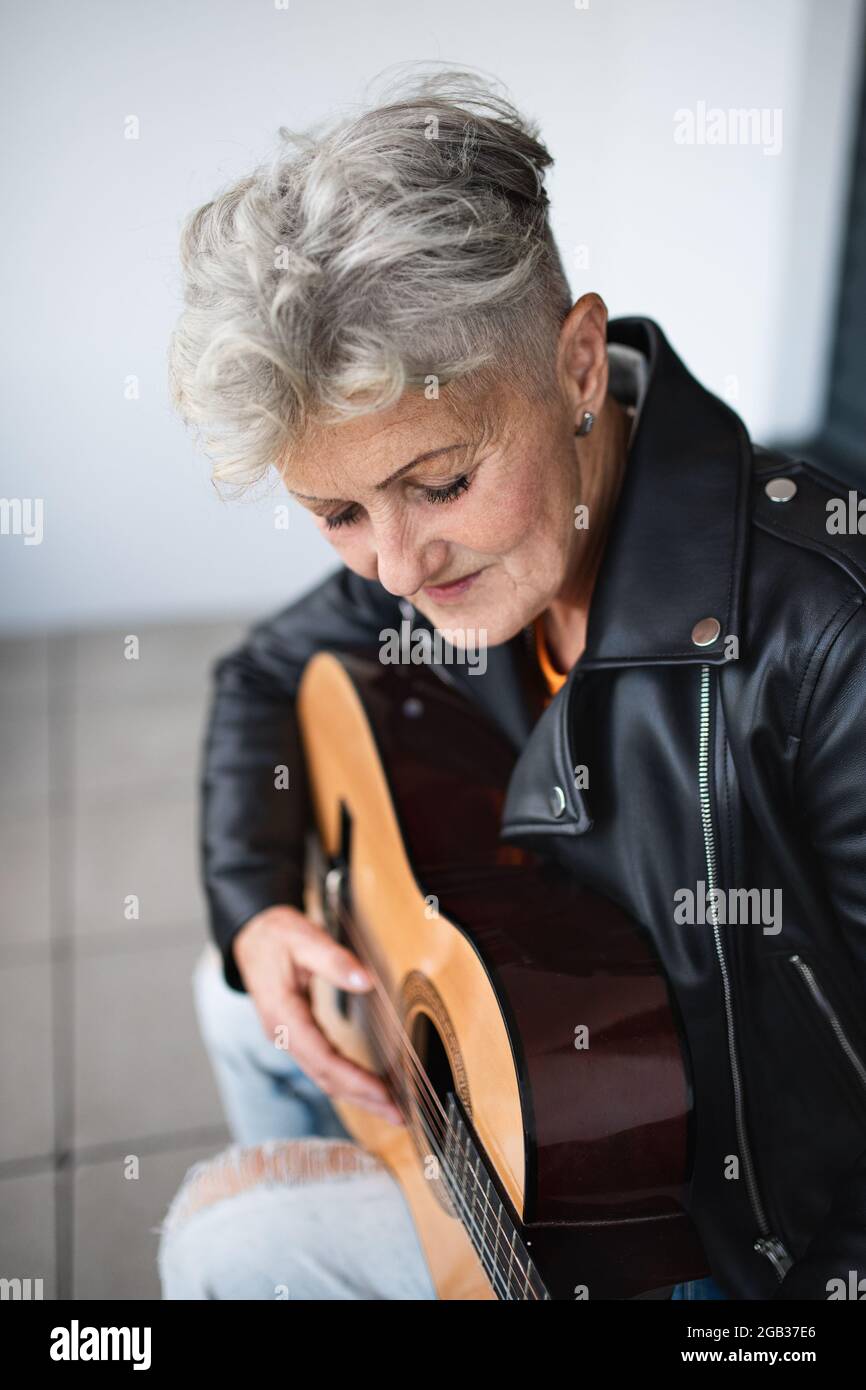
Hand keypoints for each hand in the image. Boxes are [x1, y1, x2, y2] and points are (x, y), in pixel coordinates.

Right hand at [232, 904, 402, 1124]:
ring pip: (324, 1076)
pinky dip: (347, 1079)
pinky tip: (368, 1086)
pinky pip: (323, 1065)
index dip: (354, 1079)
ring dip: (357, 1095)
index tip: (385, 1093)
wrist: (251, 934)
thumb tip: (366, 981)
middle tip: (399, 1114)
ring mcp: (288, 1037)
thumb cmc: (277, 935)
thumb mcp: (304, 937)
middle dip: (362, 1098)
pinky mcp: (296, 1035)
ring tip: (391, 1108)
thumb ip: (334, 960)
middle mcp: (283, 1034)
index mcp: (283, 1015)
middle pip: (325, 1077)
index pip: (322, 1058)